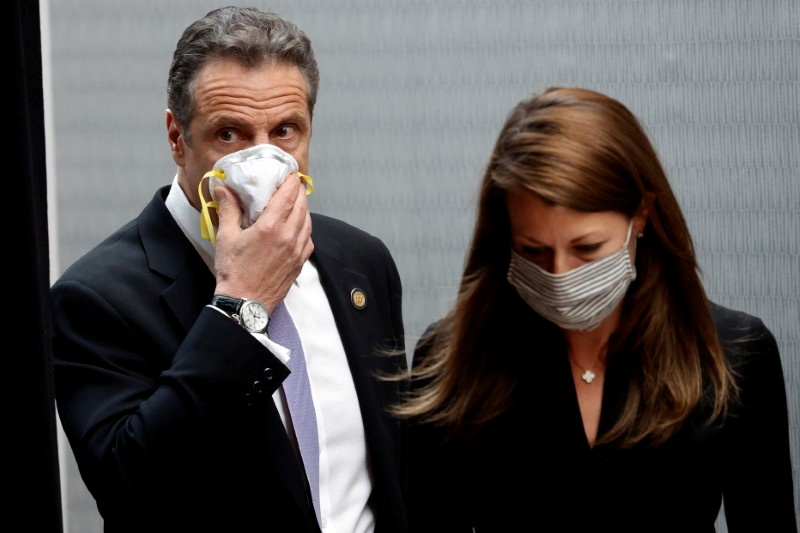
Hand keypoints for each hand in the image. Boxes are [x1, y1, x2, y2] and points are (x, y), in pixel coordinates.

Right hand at [213, 174, 313, 311]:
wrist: (245, 303)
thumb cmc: (234, 272)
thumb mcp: (226, 237)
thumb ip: (229, 209)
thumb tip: (224, 190)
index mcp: (271, 228)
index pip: (288, 195)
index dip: (291, 181)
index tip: (290, 173)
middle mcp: (289, 237)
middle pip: (302, 206)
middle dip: (298, 192)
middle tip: (292, 184)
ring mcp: (297, 251)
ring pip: (308, 222)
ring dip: (303, 209)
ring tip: (295, 202)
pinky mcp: (300, 262)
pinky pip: (308, 239)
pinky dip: (305, 228)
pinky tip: (297, 226)